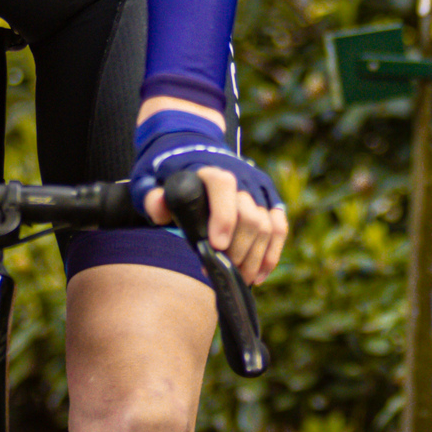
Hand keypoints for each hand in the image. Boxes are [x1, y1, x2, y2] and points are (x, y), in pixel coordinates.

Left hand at [131, 106, 288, 285]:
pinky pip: (279, 227)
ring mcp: (258, 188)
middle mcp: (241, 176)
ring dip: (255, 258)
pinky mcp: (270, 199)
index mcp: (210, 169)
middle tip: (224, 271)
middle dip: (239, 251)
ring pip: (268, 226)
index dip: (224, 218)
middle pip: (250, 216)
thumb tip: (160, 208)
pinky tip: (258, 275)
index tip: (216, 246)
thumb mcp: (152, 181)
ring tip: (238, 278)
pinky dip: (271, 254)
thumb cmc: (171, 175)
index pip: (224, 188)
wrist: (193, 153)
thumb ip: (152, 197)